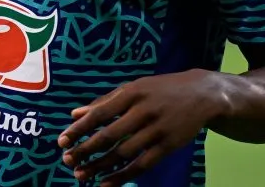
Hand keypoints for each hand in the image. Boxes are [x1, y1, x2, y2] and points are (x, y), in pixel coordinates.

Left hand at [58, 69, 227, 185]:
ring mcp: (158, 128)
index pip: (100, 112)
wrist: (203, 93)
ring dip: (100, 166)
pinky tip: (106, 183)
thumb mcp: (135, 87)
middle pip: (110, 135)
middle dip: (86, 150)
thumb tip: (75, 113)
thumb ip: (105, 101)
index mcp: (132, 92)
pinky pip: (142, 164)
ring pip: (124, 153)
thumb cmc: (162, 89)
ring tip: (82, 174)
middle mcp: (144, 109)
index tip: (61, 141)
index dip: (79, 129)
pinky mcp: (169, 144)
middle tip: (68, 160)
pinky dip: (123, 176)